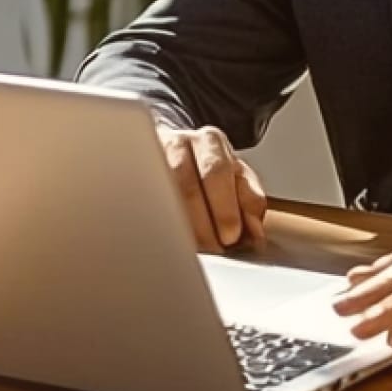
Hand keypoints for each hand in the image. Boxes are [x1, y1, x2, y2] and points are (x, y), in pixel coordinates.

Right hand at [157, 125, 269, 250]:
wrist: (175, 154)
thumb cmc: (209, 173)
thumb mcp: (237, 179)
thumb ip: (250, 201)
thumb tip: (255, 231)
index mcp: (210, 141)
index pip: (217, 172)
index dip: (225, 208)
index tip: (231, 236)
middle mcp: (179, 144)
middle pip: (187, 185)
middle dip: (203, 223)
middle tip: (214, 248)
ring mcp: (152, 159)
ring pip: (162, 195)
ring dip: (180, 227)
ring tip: (193, 248)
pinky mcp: (136, 177)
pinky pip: (145, 202)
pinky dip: (158, 224)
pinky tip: (169, 238)